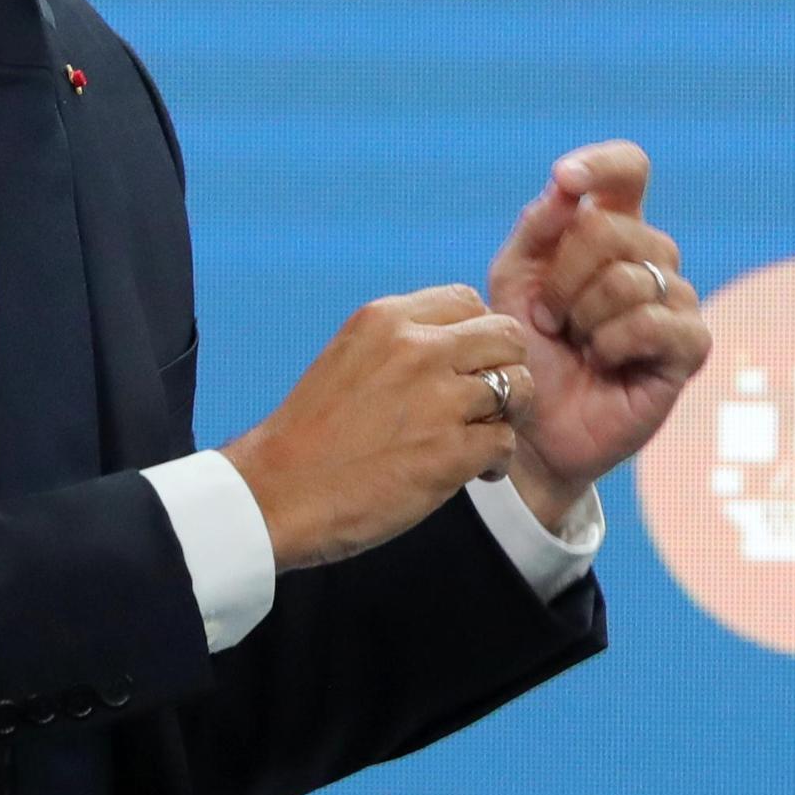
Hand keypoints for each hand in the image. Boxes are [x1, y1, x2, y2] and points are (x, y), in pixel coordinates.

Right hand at [222, 285, 529, 571]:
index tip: (468, 365)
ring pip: (518, 386)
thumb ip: (404, 342)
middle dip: (507, 367)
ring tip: (483, 438)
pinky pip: (505, 442)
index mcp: (388, 318)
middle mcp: (419, 348)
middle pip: (507, 336)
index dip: (479, 335)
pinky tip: (476, 473)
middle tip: (490, 401)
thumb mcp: (351, 355)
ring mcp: (439, 398)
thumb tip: (462, 344)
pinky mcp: (451, 451)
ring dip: (508, 416)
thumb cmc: (311, 434)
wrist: (276, 494)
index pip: (470, 300)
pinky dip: (498, 460)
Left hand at [482, 141, 711, 531]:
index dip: (602, 165)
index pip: (628, 170)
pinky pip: (651, 322)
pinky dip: (611, 344)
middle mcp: (652, 257)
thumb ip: (538, 227)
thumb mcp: (514, 279)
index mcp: (613, 229)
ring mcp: (678, 299)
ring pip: (628, 278)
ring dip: (582, 317)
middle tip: (548, 318)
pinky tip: (604, 362)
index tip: (565, 179)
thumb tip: (567, 187)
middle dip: (562, 278)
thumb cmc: (525, 348)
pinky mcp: (690, 345)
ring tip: (576, 344)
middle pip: (612, 229)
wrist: (531, 423)